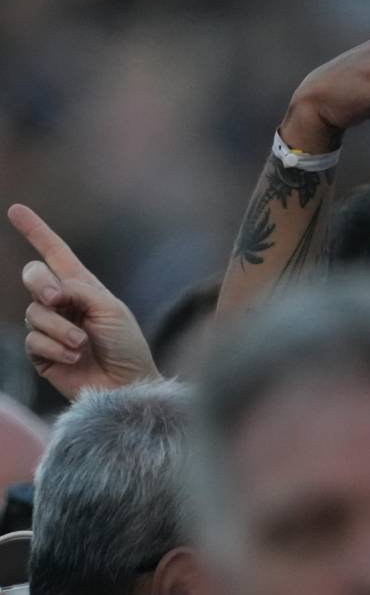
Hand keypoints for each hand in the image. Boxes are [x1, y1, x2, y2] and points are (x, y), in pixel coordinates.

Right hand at [7, 204, 159, 400]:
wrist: (127, 384)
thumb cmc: (127, 346)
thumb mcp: (109, 308)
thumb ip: (78, 290)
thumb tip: (51, 291)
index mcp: (84, 287)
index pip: (56, 253)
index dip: (36, 231)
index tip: (16, 210)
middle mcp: (64, 303)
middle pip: (33, 276)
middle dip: (41, 284)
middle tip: (58, 299)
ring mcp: (51, 327)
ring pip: (33, 312)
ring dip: (60, 328)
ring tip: (82, 345)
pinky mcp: (41, 353)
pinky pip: (32, 340)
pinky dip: (54, 348)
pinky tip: (74, 358)